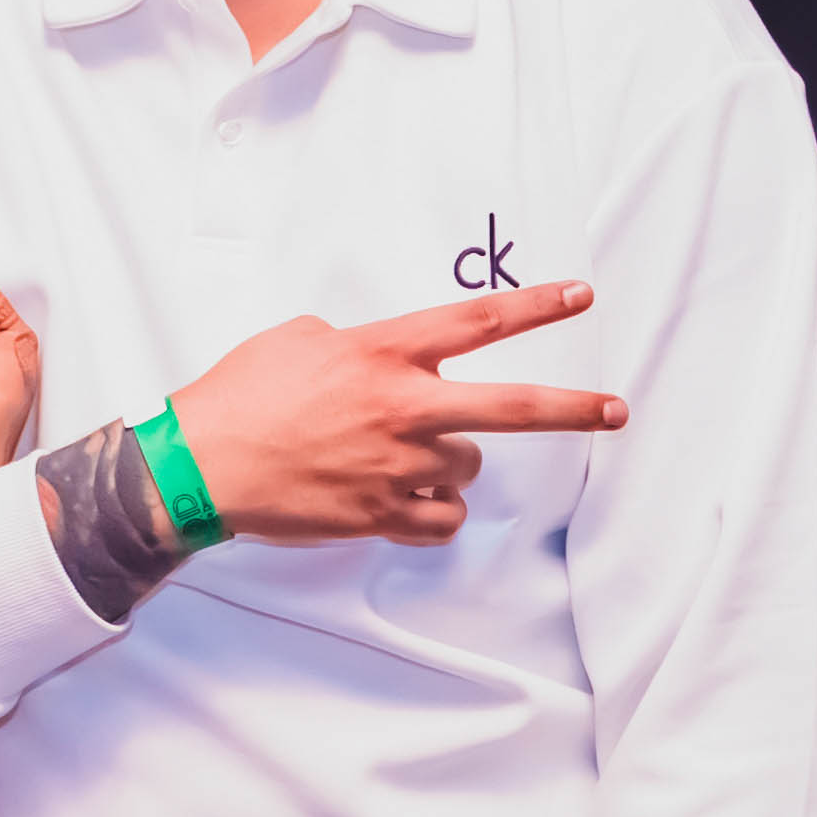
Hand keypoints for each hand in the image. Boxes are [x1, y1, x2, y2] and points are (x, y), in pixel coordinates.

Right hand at [168, 280, 626, 546]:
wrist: (199, 467)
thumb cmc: (240, 396)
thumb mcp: (299, 338)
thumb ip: (357, 342)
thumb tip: (381, 357)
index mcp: (383, 353)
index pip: (477, 322)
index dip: (536, 306)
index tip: (580, 297)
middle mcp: (403, 407)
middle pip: (512, 408)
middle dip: (573, 408)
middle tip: (616, 410)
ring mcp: (398, 466)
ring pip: (467, 469)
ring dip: (446, 466)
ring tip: (392, 459)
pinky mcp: (384, 516)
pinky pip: (442, 520)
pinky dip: (431, 513)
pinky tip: (399, 501)